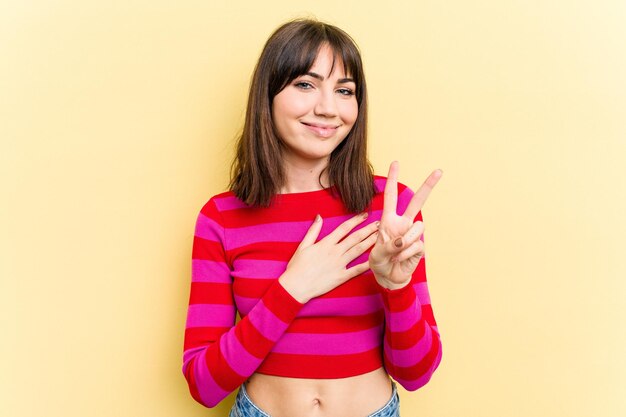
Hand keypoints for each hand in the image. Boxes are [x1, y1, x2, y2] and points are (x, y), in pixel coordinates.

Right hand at [279, 213, 378, 302]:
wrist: (296, 286)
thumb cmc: (297, 266)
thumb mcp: (303, 246)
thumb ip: (313, 230)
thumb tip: (319, 216)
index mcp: (326, 243)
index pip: (344, 228)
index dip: (356, 220)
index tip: (364, 215)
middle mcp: (335, 252)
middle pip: (355, 238)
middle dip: (368, 229)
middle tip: (379, 223)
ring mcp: (339, 264)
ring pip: (358, 251)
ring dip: (370, 242)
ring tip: (379, 236)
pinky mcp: (341, 277)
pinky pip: (356, 270)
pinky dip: (366, 265)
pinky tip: (375, 259)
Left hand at [369, 161, 441, 289]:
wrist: (388, 278)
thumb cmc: (379, 262)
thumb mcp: (375, 254)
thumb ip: (387, 246)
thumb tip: (402, 240)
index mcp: (389, 220)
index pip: (391, 196)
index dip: (393, 180)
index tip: (396, 163)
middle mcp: (403, 223)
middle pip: (418, 201)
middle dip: (428, 186)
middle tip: (439, 171)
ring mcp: (412, 234)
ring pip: (416, 228)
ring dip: (404, 241)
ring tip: (395, 253)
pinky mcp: (420, 246)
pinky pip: (416, 244)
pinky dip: (405, 253)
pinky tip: (400, 259)